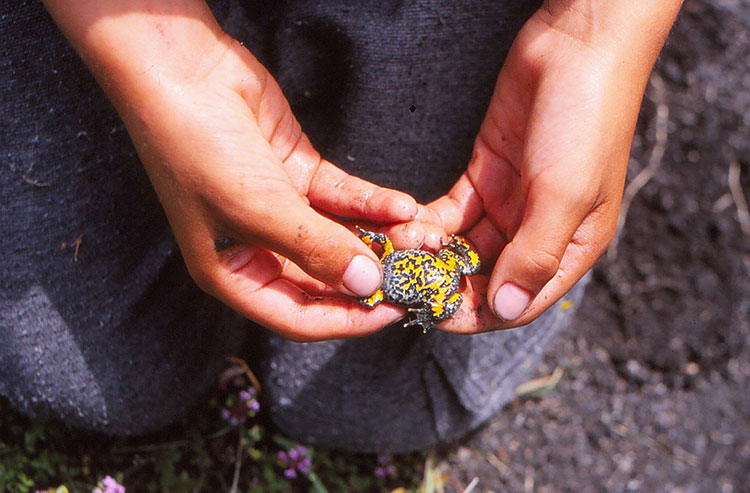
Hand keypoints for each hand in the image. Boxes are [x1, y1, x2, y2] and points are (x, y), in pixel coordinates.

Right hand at [44, 0, 419, 340]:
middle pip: (325, 278)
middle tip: (416, 271)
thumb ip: (315, 249)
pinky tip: (401, 206)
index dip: (347, 320)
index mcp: (234, 274)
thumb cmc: (197, 150)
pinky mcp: (298, 173)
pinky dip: (371, 203)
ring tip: (417, 236)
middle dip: (371, 275)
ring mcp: (281, 210)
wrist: (180, 72)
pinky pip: (342, 198)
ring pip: (340, 235)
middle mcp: (258, 248)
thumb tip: (367, 284)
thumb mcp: (257, 209)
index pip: (298, 316)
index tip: (394, 310)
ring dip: (378, 237)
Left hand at [416, 0, 682, 332]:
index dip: (477, 314)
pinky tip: (405, 226)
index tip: (434, 314)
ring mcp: (511, 205)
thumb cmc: (585, 121)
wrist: (575, 47)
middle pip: (486, 278)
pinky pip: (452, 215)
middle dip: (446, 284)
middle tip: (404, 284)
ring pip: (464, 248)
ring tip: (398, 252)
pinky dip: (429, 224)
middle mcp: (539, 232)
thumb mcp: (564, 195)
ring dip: (432, 255)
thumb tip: (504, 310)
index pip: (520, 302)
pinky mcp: (485, 177)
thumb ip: (534, 255)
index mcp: (572, 248)